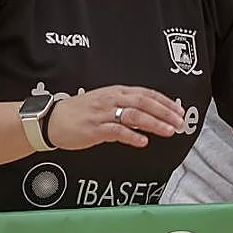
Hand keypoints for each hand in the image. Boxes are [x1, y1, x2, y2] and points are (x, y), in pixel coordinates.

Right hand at [46, 86, 185, 150]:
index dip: (165, 102)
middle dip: (165, 112)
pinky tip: (143, 141)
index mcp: (115, 91)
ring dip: (154, 123)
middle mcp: (111, 100)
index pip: (146, 93)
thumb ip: (125, 104)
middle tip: (179, 122)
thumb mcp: (104, 101)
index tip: (179, 110)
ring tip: (168, 131)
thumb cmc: (80, 112)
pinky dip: (132, 136)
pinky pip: (117, 131)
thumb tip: (149, 112)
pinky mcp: (94, 129)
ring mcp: (102, 114)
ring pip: (134, 115)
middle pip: (144, 102)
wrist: (52, 120)